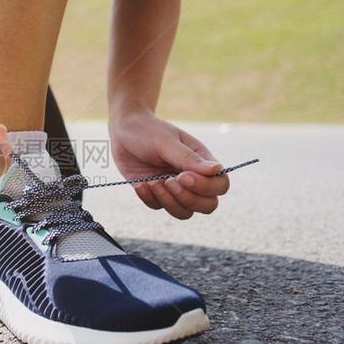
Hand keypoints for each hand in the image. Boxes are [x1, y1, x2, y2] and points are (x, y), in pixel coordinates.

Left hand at [109, 109, 228, 218]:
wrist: (123, 131)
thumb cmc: (148, 130)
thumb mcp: (167, 142)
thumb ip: (189, 158)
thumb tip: (217, 169)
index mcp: (201, 162)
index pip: (220, 185)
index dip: (205, 187)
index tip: (182, 176)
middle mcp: (192, 178)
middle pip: (208, 205)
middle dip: (189, 200)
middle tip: (169, 182)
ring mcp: (174, 189)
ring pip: (185, 213)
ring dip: (169, 202)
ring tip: (153, 183)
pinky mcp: (156, 194)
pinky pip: (158, 207)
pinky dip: (149, 199)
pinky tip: (140, 184)